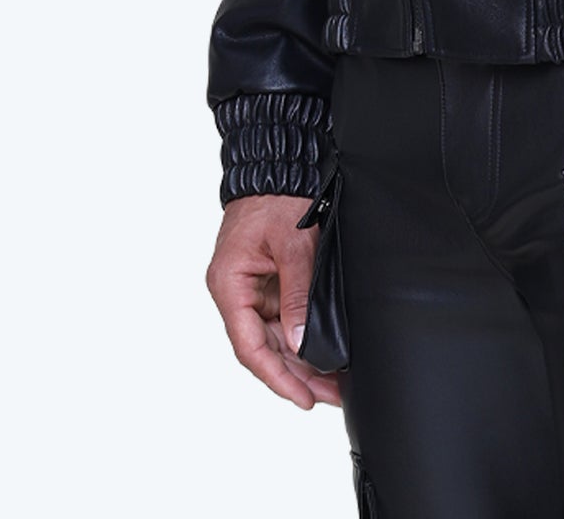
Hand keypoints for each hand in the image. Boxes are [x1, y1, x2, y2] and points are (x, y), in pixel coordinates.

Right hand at [205, 194, 344, 409]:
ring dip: (302, 360)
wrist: (279, 166)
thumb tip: (300, 342)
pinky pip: (282, 319)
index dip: (277, 377)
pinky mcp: (267, 282)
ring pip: (274, 338)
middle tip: (331, 395)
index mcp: (229, 285)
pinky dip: (301, 337)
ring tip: (334, 383)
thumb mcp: (293, 244)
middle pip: (264, 348)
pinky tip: (324, 353)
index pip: (250, 347)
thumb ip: (296, 294)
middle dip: (297, 374)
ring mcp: (251, 289)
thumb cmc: (278, 197)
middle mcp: (235, 292)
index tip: (304, 398)